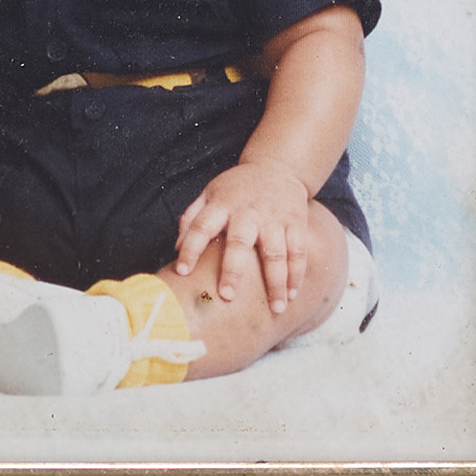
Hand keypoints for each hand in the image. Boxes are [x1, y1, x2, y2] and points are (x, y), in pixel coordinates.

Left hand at [173, 160, 312, 313]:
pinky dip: (297, 273)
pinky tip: (293, 294)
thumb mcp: (209, 194)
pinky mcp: (296, 222)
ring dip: (276, 282)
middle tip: (227, 296)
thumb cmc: (237, 188)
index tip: (182, 272)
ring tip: (277, 308)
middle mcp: (247, 212)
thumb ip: (191, 219)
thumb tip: (177, 249)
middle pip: (239, 242)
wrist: (277, 167)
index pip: (200, 227)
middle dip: (233, 270)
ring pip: (276, 252)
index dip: (190, 248)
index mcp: (221, 205)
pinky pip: (298, 250)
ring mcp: (274, 218)